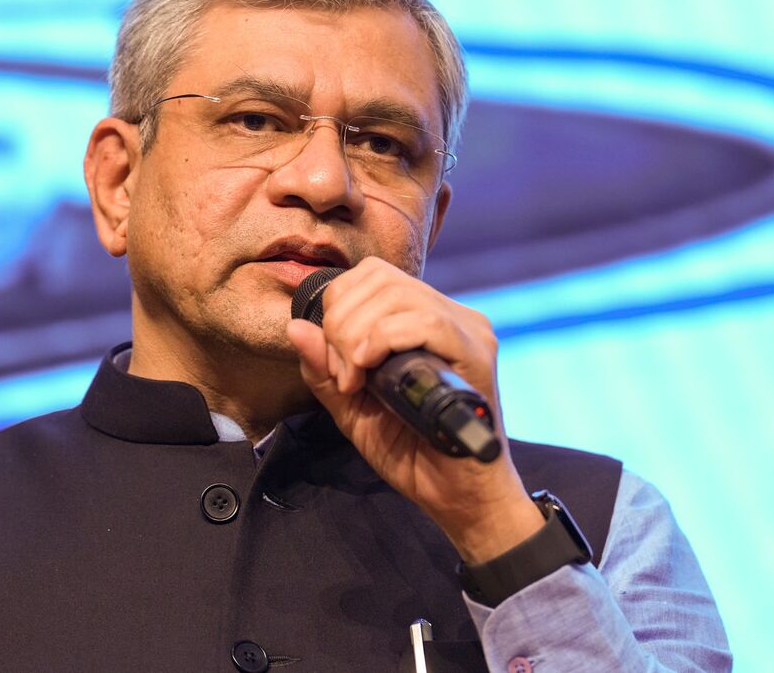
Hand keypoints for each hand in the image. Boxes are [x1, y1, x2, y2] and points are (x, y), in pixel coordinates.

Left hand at [285, 257, 543, 563]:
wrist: (456, 497)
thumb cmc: (411, 453)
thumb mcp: (352, 408)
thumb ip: (324, 369)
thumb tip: (296, 327)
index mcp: (422, 318)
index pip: (371, 276)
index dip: (338, 308)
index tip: (334, 363)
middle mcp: (450, 314)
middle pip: (379, 278)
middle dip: (342, 322)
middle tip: (342, 374)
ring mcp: (467, 330)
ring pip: (398, 295)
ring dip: (358, 335)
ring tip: (356, 380)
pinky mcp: (477, 352)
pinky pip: (426, 322)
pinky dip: (384, 341)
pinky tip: (370, 373)